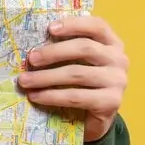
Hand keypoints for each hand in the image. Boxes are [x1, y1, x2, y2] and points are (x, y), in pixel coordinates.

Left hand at [16, 15, 128, 142]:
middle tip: (30, 59)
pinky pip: (76, 96)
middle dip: (53, 52)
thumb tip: (35, 43)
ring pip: (77, 73)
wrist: (96, 119)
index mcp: (113, 44)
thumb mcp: (80, 63)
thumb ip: (68, 49)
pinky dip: (52, 96)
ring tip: (25, 81)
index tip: (49, 28)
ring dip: (46, 77)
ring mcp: (118, 81)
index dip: (73, 24)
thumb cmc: (84, 85)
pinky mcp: (111, 102)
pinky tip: (36, 96)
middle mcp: (119, 59)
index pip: (97, 26)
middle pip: (84, 48)